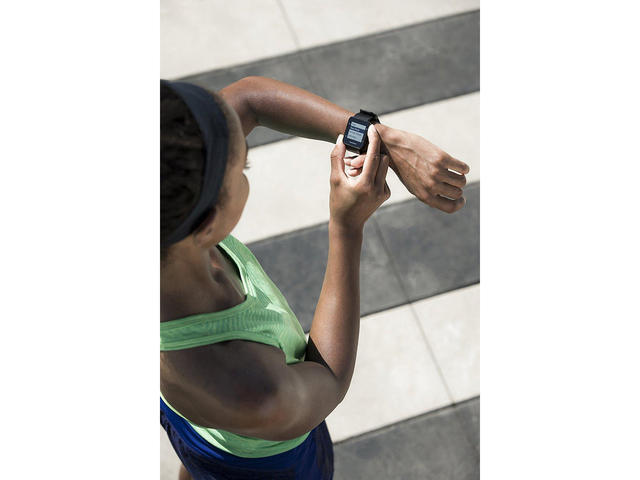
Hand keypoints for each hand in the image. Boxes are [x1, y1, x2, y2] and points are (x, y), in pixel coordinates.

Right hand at [329, 126, 390, 230]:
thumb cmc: (338, 201)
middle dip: (371, 152)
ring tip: (355, 170)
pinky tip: (360, 179)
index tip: (372, 128)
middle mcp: (378, 188)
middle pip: (382, 159)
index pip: (373, 156)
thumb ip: (337, 157)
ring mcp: (384, 192)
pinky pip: (383, 176)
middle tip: (357, 154)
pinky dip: (373, 172)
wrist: (348, 224)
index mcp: (365, 185)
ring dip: (372, 162)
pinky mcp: (386, 194)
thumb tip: (341, 138)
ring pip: (384, 167)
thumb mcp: (335, 179)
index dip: (373, 140)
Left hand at [344, 125, 468, 212]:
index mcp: (424, 196)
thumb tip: (450, 198)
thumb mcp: (413, 186)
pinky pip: (463, 168)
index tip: (462, 198)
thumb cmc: (404, 167)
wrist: (393, 147)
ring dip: (461, 177)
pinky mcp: (441, 158)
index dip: (459, 204)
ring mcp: (436, 172)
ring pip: (461, 181)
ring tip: (455, 172)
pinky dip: (464, 168)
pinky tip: (458, 166)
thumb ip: (429, 194)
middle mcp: (431, 186)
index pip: (450, 207)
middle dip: (458, 187)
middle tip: (454, 180)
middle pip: (458, 193)